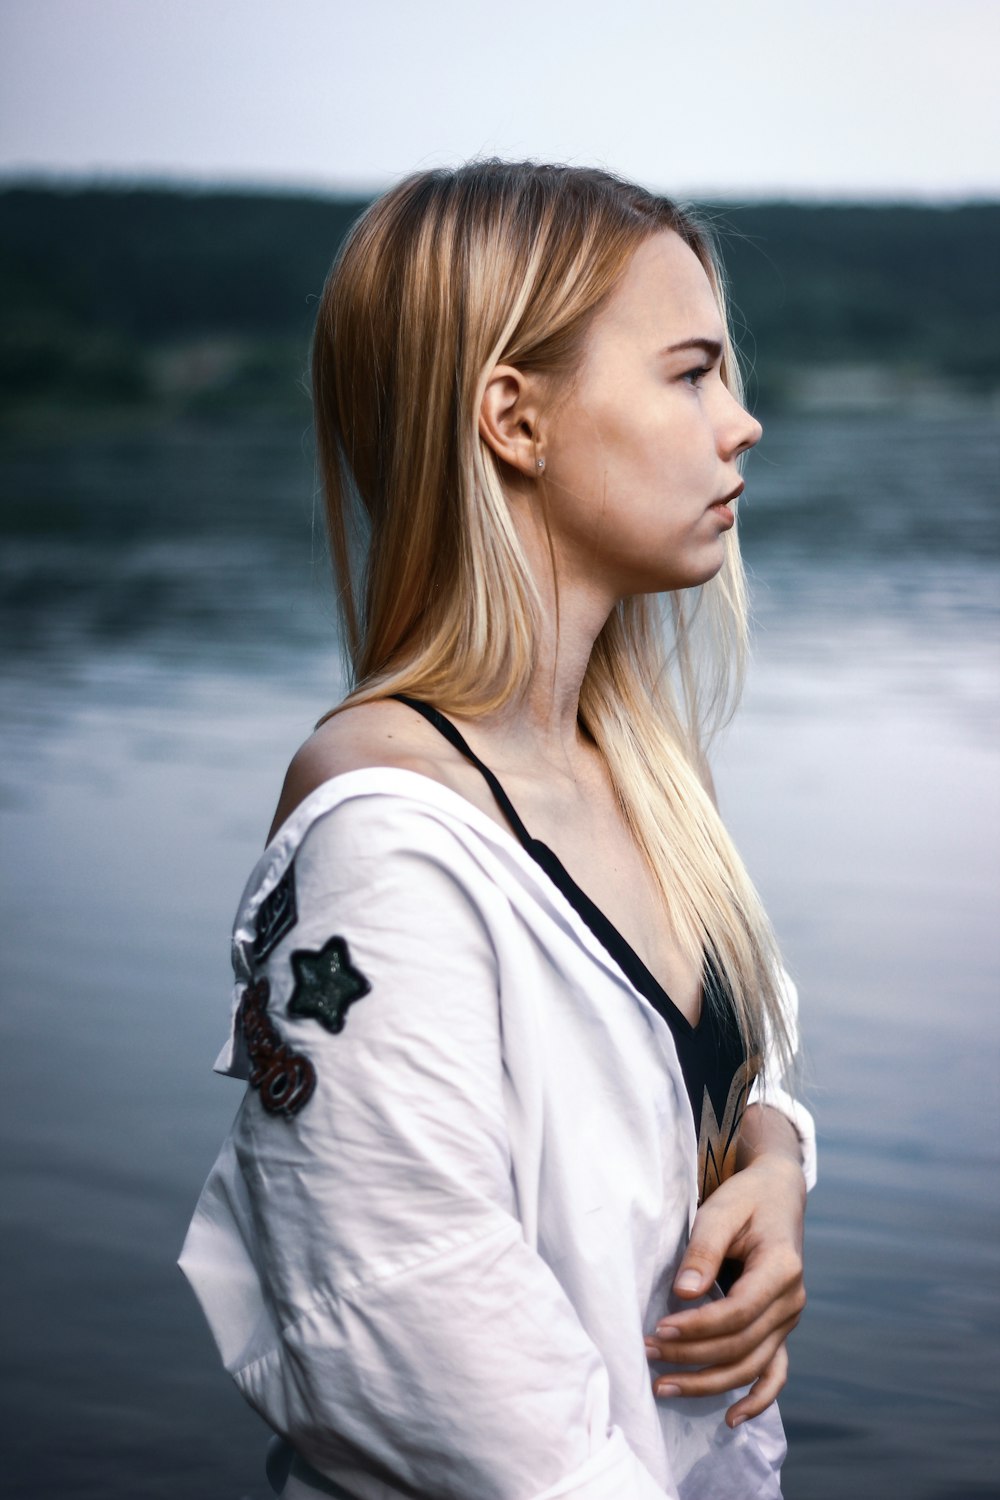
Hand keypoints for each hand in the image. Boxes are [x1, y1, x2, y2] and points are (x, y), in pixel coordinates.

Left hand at [644, 1111, 806, 1427]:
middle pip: (741, 1345)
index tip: (659, 1329)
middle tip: (647, 1352)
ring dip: (708, 1383)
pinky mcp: (779, 1330)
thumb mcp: (721, 1211)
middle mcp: (792, 1301)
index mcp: (782, 1269)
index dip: (698, 1327)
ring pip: (751, 1366)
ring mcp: (788, 1320)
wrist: (776, 1195)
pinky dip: (756, 1400)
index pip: (738, 1312)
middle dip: (692, 1355)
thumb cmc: (745, 1200)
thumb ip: (703, 1250)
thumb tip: (684, 1293)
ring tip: (663, 1387)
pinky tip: (730, 1420)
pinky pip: (774, 1374)